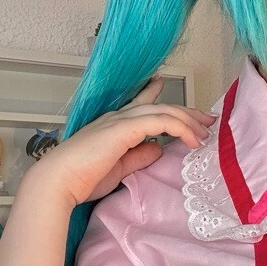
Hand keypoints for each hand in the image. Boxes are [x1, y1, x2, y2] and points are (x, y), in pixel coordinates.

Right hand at [27, 74, 216, 209]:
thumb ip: (140, 156)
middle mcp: (118, 117)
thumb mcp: (120, 167)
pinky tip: (193, 140)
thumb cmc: (82, 179)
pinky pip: (162, 122)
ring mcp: (121, 120)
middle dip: (187, 112)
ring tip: (205, 132)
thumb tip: (158, 148)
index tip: (164, 84)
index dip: (154, 93)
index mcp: (114, 125)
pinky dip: (181, 128)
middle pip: (161, 107)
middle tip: (207, 119)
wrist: (59, 181)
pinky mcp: (125, 129)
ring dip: (189, 120)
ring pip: (165, 111)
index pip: (139, 104)